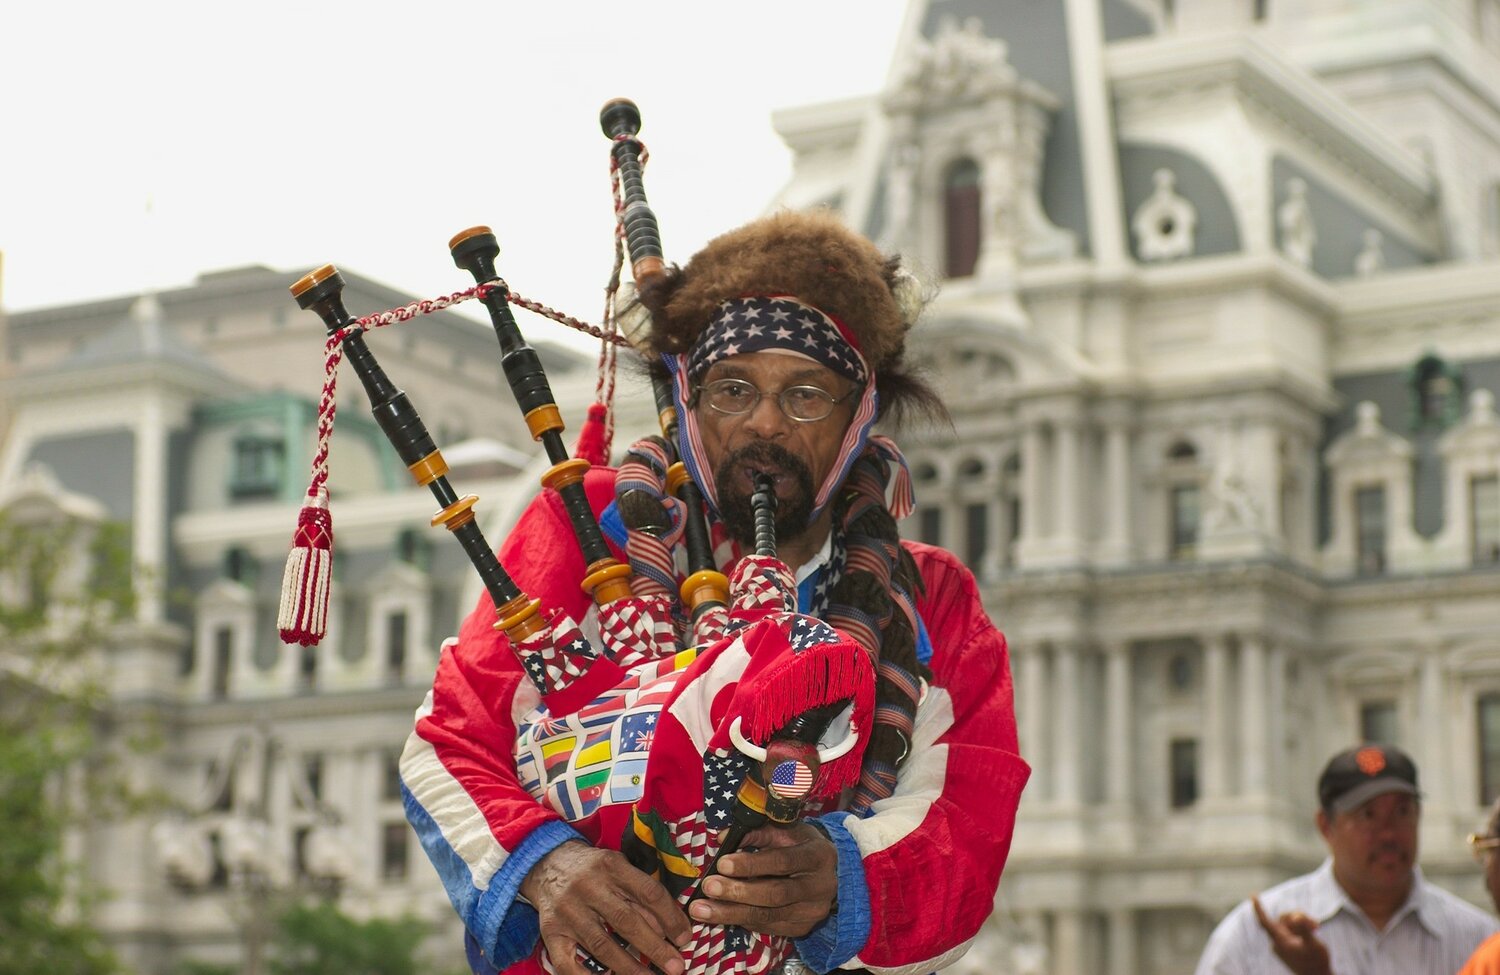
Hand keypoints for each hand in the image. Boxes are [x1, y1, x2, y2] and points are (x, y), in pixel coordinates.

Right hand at [521, 840, 690, 974]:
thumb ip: (642, 894)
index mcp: (611, 866)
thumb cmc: (593, 869)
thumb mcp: (620, 868)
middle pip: (627, 921)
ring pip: (602, 945)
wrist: (546, 862)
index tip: (685, 939)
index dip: (671, 917)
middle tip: (677, 967)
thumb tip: (670, 928)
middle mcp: (588, 887)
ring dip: (630, 968)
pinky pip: (568, 963)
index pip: (648, 893)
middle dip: (655, 948)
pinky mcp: (550, 931)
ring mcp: (567, 911)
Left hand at [689, 823, 838, 936]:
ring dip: (730, 913)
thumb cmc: (800, 846)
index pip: (782, 862)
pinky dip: (741, 921)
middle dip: (737, 892)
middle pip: (775, 894)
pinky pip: (768, 927)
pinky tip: (720, 916)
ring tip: (701, 909)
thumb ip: (756, 833)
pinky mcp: (802, 928)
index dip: (751, 864)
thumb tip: (722, 838)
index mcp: (818, 856)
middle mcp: (820, 887)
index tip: (721, 864)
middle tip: (707, 887)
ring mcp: (812, 912)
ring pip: (768, 916)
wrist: (829, 872)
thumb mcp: (785, 831)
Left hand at [1252, 896, 1332, 974]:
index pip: (1265, 922)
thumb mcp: (1313, 944)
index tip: (1253, 895)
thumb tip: (1296, 916)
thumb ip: (1304, 929)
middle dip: (1299, 917)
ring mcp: (1282, 944)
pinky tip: (1314, 931)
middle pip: (1283, 919)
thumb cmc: (1317, 962)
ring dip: (1302, 923)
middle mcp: (1278, 942)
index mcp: (1280, 941)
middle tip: (1316, 925)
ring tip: (1317, 928)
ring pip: (1288, 923)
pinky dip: (1301, 928)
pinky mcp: (1288, 946)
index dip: (1259, 909)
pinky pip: (1291, 931)